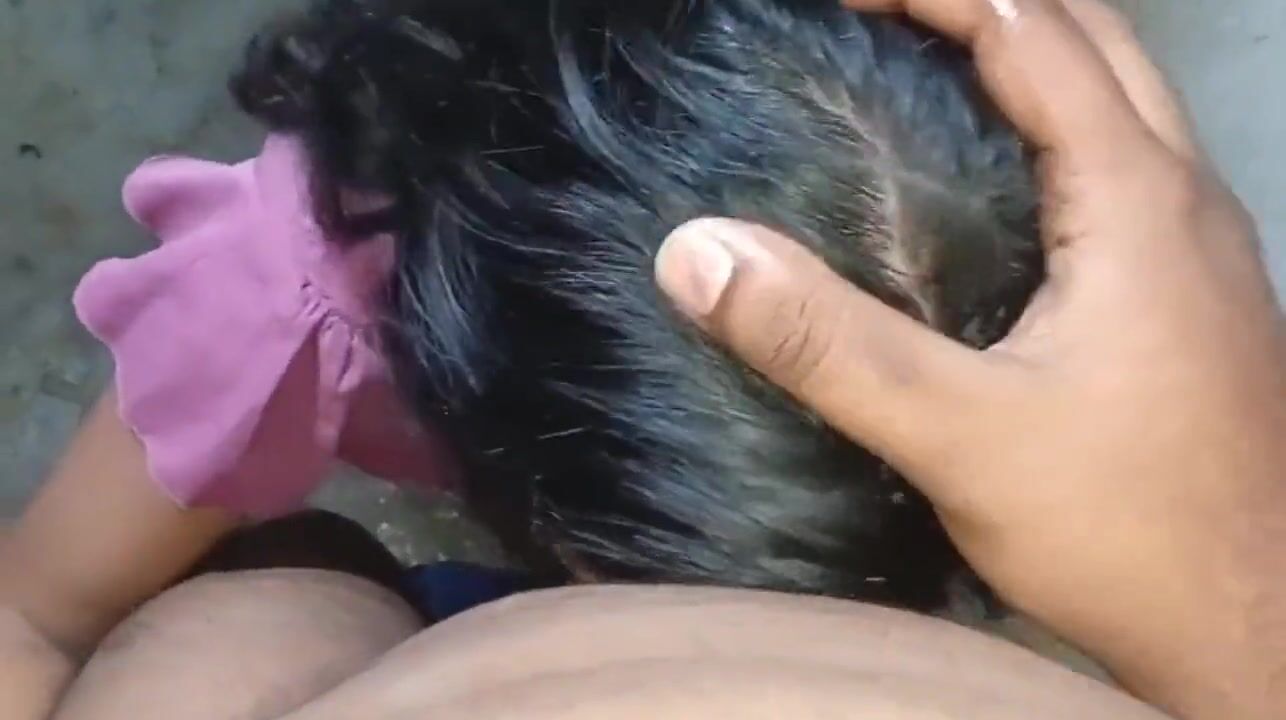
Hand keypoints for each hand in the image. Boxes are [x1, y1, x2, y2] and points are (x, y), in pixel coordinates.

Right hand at [654, 2, 1285, 718]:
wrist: (1260, 633)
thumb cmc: (1127, 530)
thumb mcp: (960, 437)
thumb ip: (827, 344)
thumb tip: (693, 252)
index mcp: (1136, 198)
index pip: (1031, 28)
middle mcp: (1185, 195)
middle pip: (1091, 34)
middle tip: (875, 17)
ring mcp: (1201, 244)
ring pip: (1120, 93)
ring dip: (1026, 51)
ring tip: (918, 67)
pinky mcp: (1193, 294)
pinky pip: (1123, 159)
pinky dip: (1050, 123)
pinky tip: (986, 185)